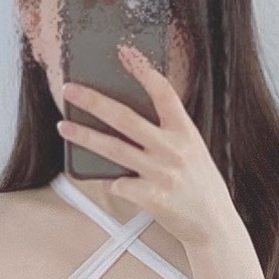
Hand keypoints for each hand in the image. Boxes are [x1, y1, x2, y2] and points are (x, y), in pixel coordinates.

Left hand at [57, 45, 242, 252]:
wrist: (214, 226)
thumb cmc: (201, 187)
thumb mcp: (193, 151)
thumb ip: (167, 134)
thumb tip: (129, 121)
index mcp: (186, 132)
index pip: (163, 92)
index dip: (142, 70)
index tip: (124, 52)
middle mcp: (173, 150)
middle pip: (125, 118)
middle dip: (93, 101)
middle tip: (70, 89)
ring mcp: (161, 174)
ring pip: (113, 149)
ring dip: (84, 136)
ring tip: (64, 126)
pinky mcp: (152, 198)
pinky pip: (119, 185)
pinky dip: (112, 183)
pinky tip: (114, 183)